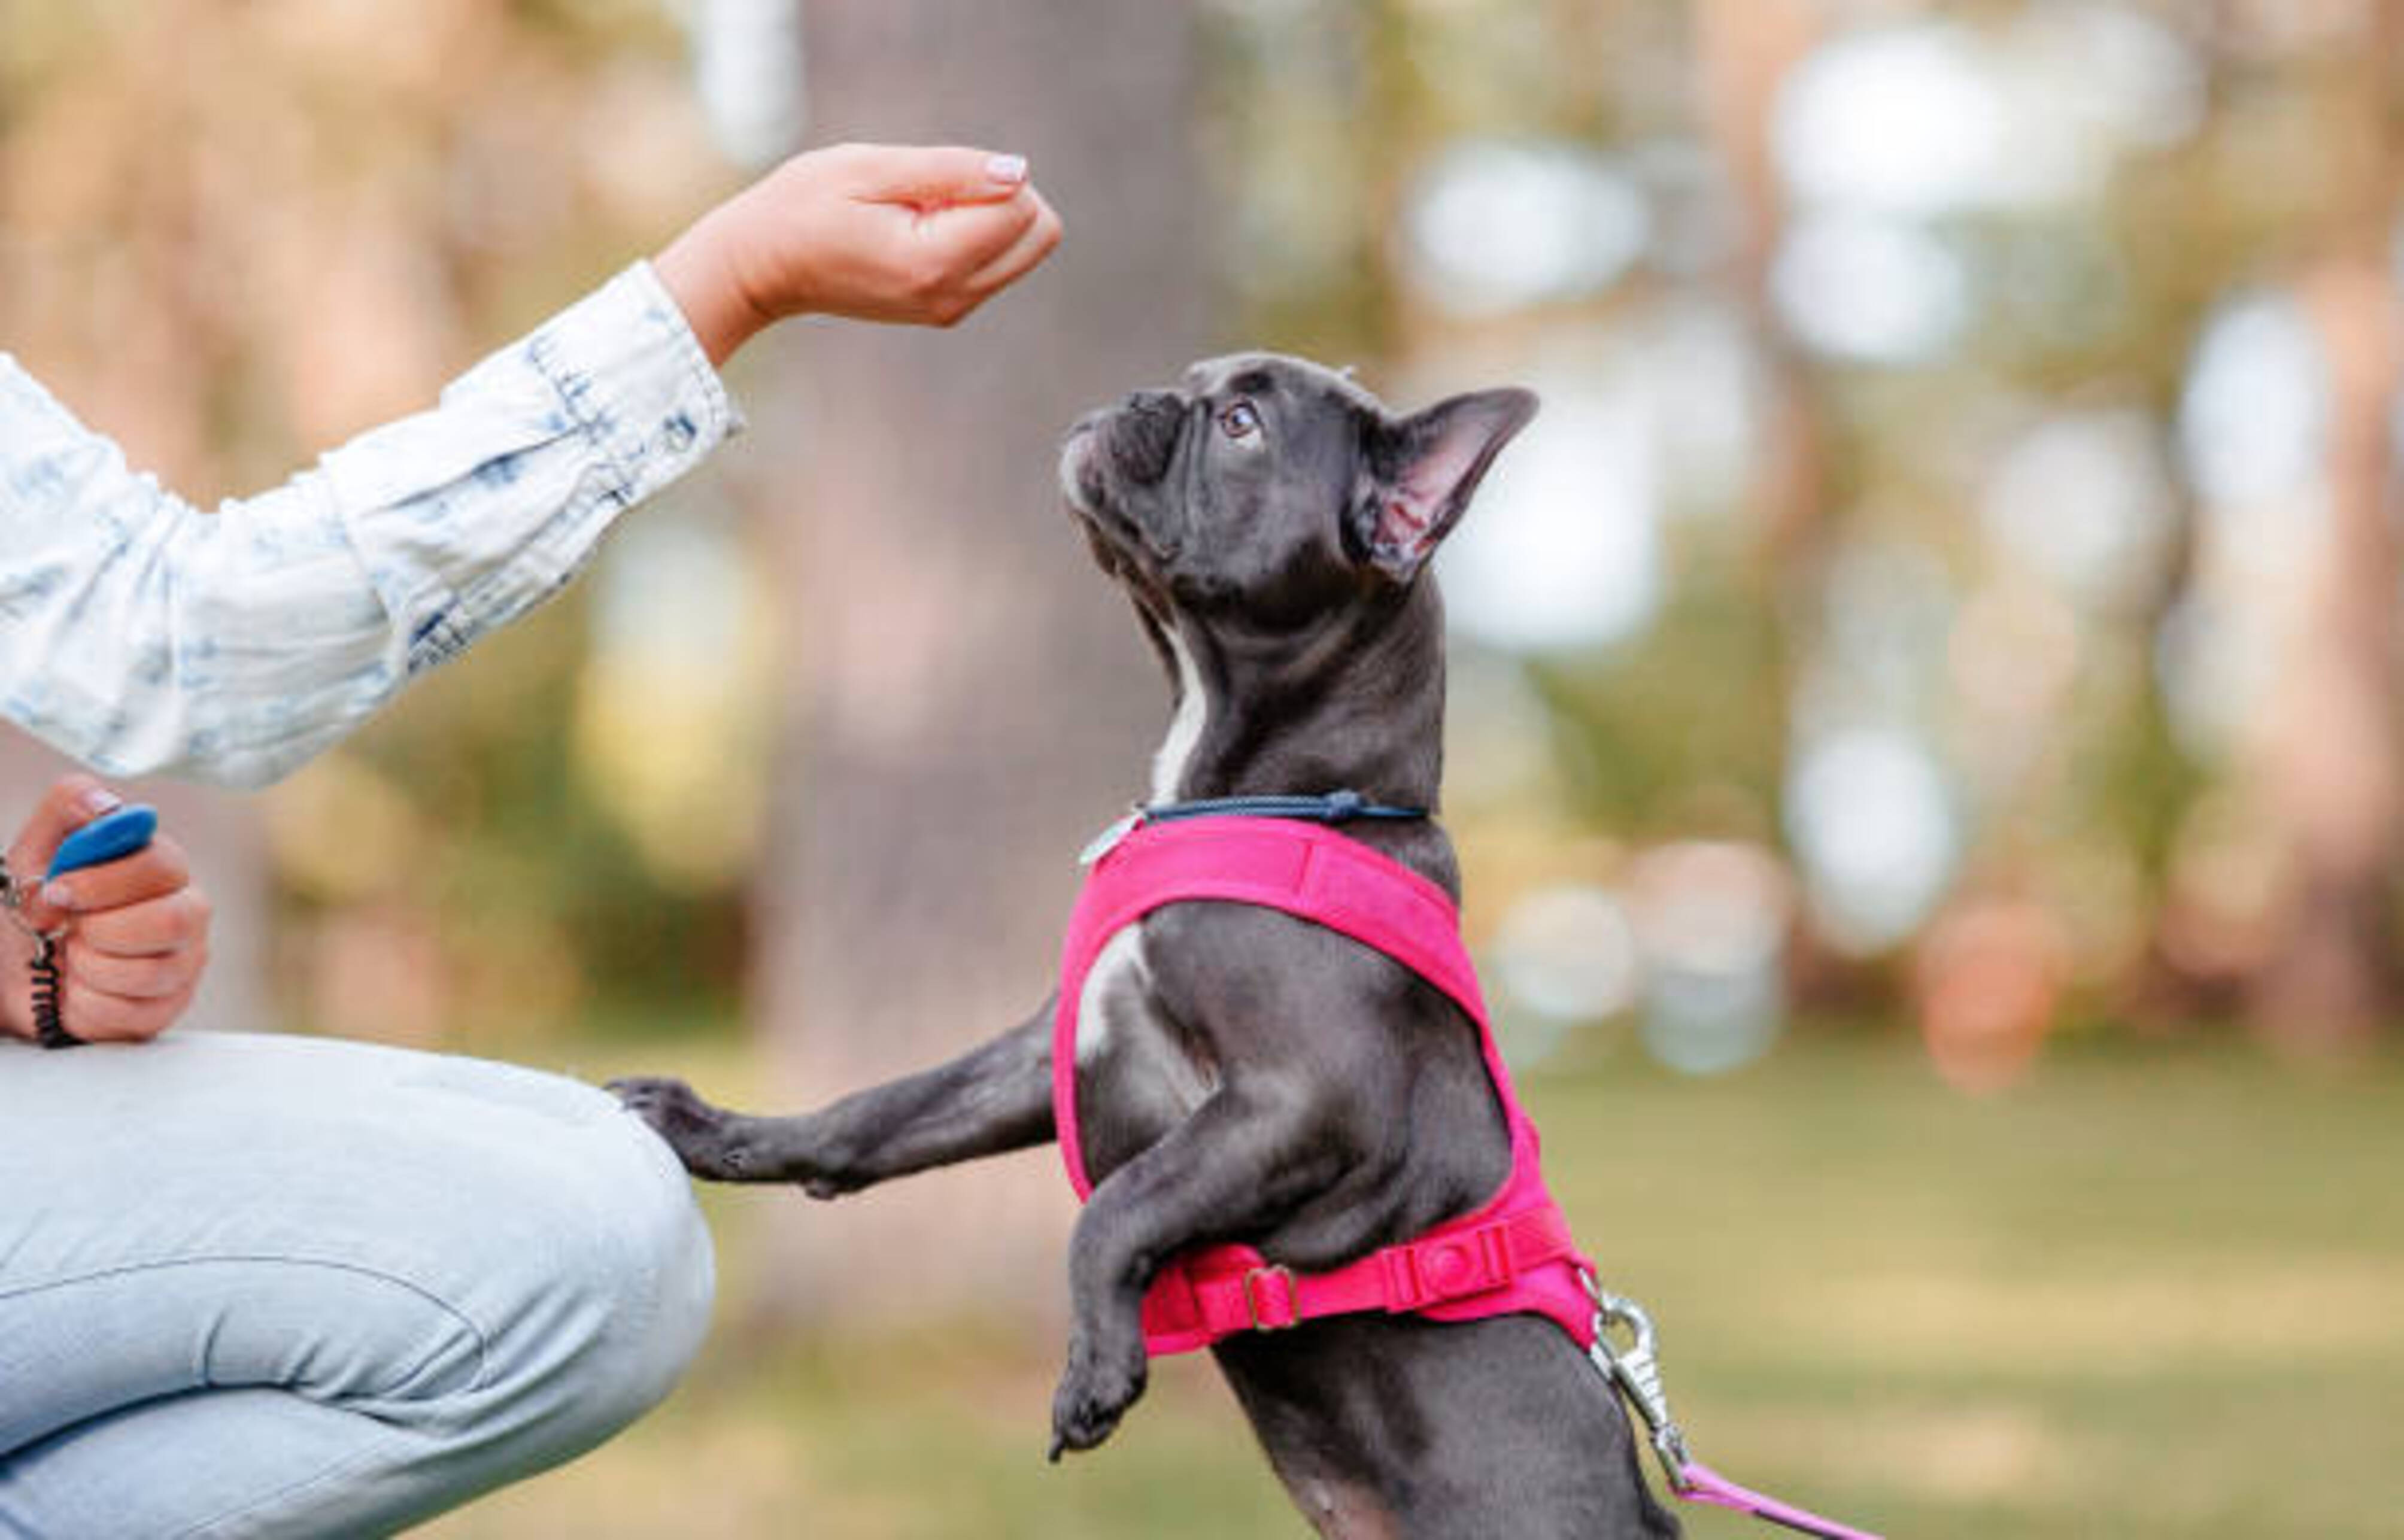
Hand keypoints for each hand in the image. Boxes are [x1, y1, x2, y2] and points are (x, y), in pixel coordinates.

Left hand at [1, 777, 209, 1043]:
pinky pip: (130, 1014)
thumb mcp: (39, 847)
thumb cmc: (35, 906)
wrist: (12, 967)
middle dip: (101, 930)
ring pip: (150, 972)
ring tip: (73, 956)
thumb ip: (71, 806)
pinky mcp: (166, 1009)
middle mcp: (187, 912)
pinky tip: (79, 988)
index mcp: (163, 867)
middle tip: (69, 929)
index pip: (162, 866)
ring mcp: (183, 964)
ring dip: (88, 967)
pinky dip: (86, 1004)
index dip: (104, 882)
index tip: (58, 891)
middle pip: (173, 920)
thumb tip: (105, 807)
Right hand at [656, 142, 1064, 363]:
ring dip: (987, 216)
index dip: (989, 176)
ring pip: (1024, 250)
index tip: (930, 180)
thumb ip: (952, 171)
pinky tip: (915, 230)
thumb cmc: (804, 206)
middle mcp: (953, 296)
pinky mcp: (948, 308)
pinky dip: (972, 236)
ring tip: (918, 213)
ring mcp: (952, 308)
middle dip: (1005, 198)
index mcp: (934, 263)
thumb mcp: (871, 168)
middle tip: (932, 193)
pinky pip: (997, 262)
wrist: (763, 266)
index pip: (1021, 210)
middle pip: (1040, 235)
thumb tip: (1020, 174)